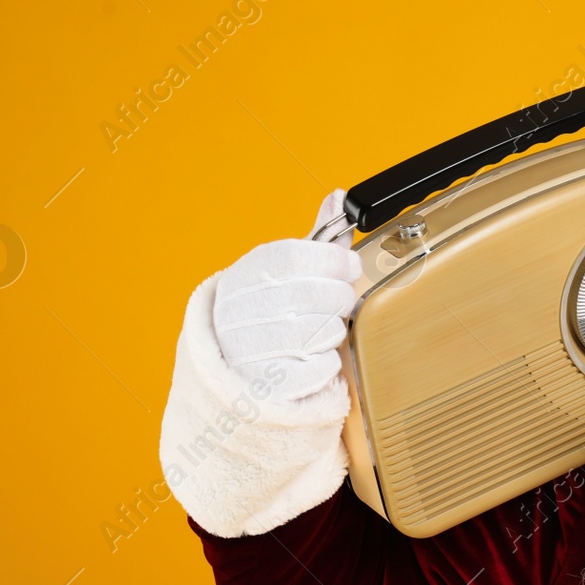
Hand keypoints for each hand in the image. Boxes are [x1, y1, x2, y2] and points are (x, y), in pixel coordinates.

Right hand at [212, 188, 361, 401]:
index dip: (330, 260)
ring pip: (320, 332)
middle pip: (313, 295)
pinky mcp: (264, 387)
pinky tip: (312, 360)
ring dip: (332, 333)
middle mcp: (237, 312)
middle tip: (336, 304)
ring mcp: (247, 351)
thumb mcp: (287, 276)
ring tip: (318, 333)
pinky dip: (327, 365)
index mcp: (242, 278)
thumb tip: (339, 198)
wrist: (235, 374)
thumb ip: (317, 241)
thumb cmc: (268, 319)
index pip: (291, 257)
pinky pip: (320, 369)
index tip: (349, 266)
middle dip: (338, 299)